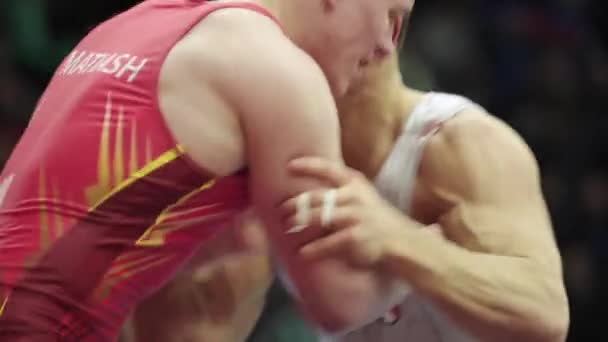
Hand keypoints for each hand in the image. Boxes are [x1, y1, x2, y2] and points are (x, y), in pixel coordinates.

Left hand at [281, 157, 419, 267]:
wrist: (401, 241)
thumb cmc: (375, 217)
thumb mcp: (362, 194)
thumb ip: (339, 189)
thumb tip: (307, 190)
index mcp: (354, 183)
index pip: (328, 168)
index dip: (307, 165)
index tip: (288, 166)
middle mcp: (353, 197)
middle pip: (315, 197)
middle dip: (294, 205)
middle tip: (280, 210)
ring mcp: (354, 217)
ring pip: (317, 218)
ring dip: (297, 224)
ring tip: (286, 228)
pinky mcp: (353, 238)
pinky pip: (326, 244)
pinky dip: (311, 250)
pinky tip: (301, 253)